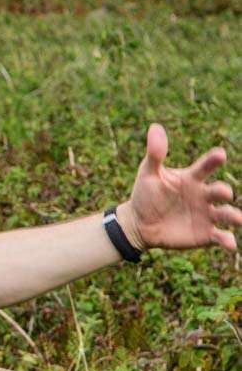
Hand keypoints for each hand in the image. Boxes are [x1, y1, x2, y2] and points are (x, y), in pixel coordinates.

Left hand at [121, 123, 238, 251]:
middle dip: (223, 190)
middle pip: (219, 190)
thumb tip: (155, 127)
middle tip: (223, 192)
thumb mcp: (148, 173)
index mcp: (192, 178)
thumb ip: (155, 153)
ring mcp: (207, 214)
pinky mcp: (206, 234)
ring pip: (226, 214)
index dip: (213, 160)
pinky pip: (220, 236)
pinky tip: (230, 244)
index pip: (206, 166)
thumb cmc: (146, 194)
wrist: (139, 223)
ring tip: (237, 218)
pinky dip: (227, 240)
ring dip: (233, 215)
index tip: (220, 154)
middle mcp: (204, 195)